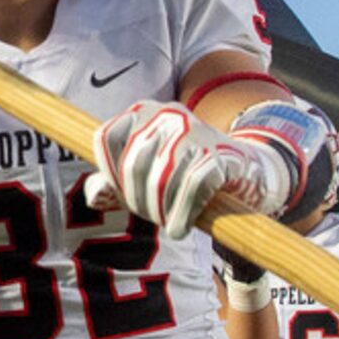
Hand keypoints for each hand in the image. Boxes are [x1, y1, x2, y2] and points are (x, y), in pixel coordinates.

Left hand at [87, 101, 279, 240]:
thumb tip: (93, 195)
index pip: (105, 138)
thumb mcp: (147, 173)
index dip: (109, 174)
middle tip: (153, 217)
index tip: (124, 196)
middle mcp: (167, 114)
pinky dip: (182, 214)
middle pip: (132, 164)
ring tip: (168, 222)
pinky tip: (182, 227)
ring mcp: (195, 130)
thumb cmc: (186, 172)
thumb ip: (115, 182)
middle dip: (138, 201)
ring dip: (161, 212)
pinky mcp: (218, 153)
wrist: (246, 170)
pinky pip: (191, 188)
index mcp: (143, 111)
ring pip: (160, 179)